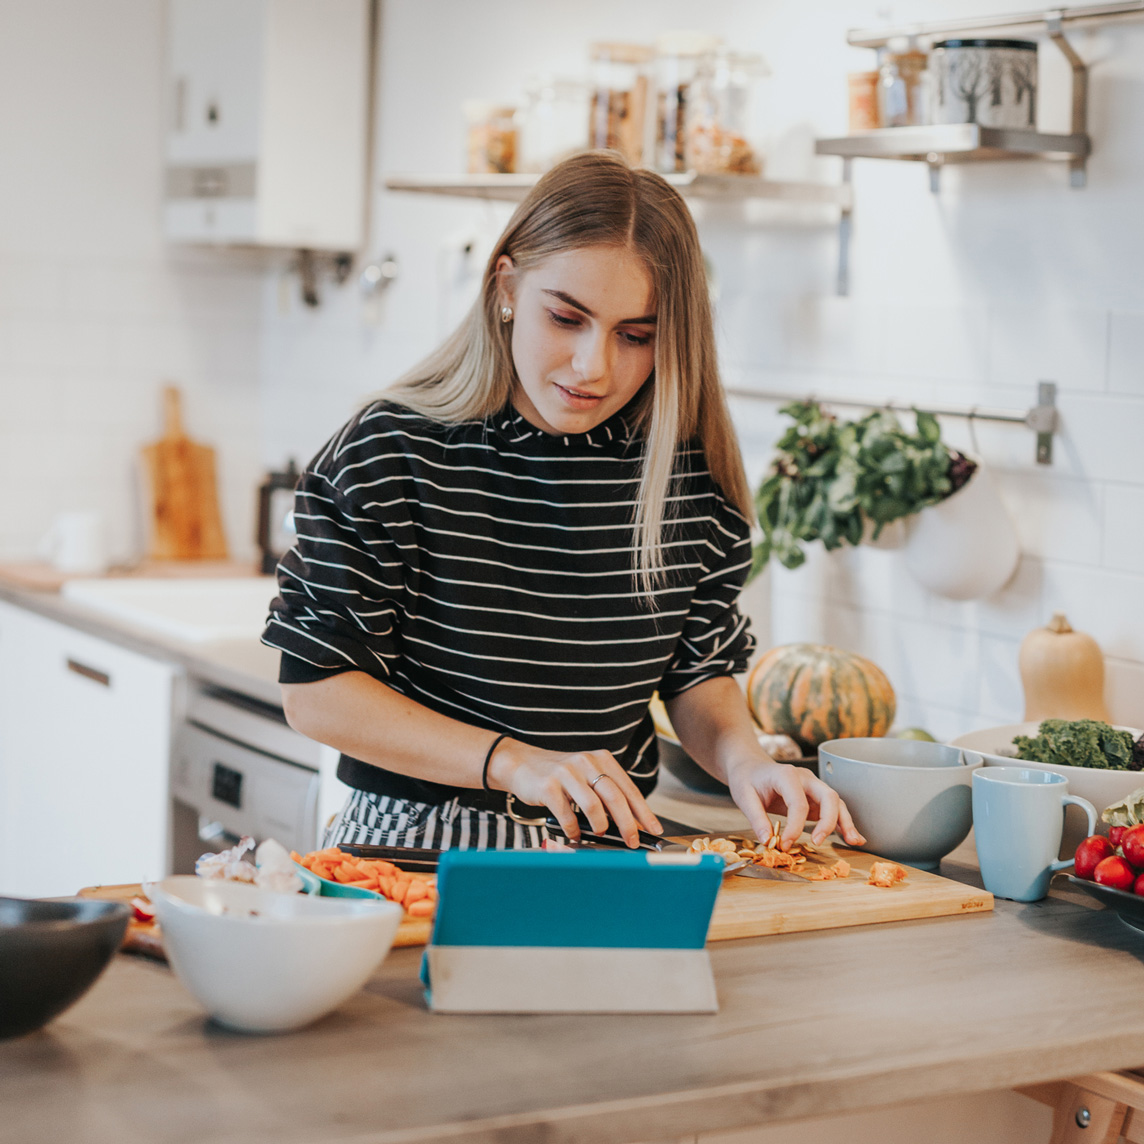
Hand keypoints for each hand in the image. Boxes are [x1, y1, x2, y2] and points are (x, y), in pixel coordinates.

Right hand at [486, 739, 661, 846]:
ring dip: (600, 826)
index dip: (643, 811)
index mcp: (601, 759)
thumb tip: (631, 822)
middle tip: (633, 841)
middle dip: (628, 824)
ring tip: (599, 834)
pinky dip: (574, 829)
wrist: (521, 763)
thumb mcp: (586, 776)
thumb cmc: (558, 775)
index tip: (653, 829)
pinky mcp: (548, 786)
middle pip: (615, 796)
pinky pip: (567, 814)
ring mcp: (566, 773)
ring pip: (593, 805)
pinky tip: (574, 833)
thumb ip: (606, 793)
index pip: (628, 788)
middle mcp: (586, 762)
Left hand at [725, 757, 865, 849]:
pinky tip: (853, 838)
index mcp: (786, 775)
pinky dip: (844, 823)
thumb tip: (768, 841)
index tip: (784, 844)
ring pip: (837, 802)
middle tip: (818, 842)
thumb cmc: (747, 779)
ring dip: (846, 822)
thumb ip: (756, 818)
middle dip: (828, 821)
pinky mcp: (816, 798)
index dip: (795, 827)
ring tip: (854, 842)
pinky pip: (834, 809)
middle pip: (828, 796)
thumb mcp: (743, 796)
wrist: (750, 766)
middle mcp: (805, 778)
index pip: (798, 802)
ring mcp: (813, 787)